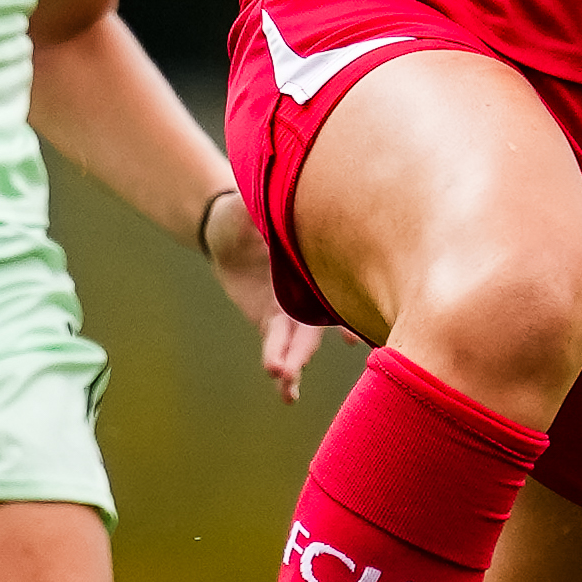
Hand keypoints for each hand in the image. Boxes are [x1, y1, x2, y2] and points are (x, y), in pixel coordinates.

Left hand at [203, 193, 329, 401]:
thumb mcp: (250, 204)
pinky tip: (288, 396)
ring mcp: (296, 311)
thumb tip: (268, 185)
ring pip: (300, 342)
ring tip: (283, 378)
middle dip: (312, 339)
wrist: (226, 227)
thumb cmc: (245, 210)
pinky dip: (284, 372)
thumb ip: (261, 202)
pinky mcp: (273, 323)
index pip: (337, 285)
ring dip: (294, 361)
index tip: (355, 325)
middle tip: (303, 357)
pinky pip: (279, 350)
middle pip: (320, 321)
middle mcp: (313, 291)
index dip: (349, 304)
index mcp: (314, 262)